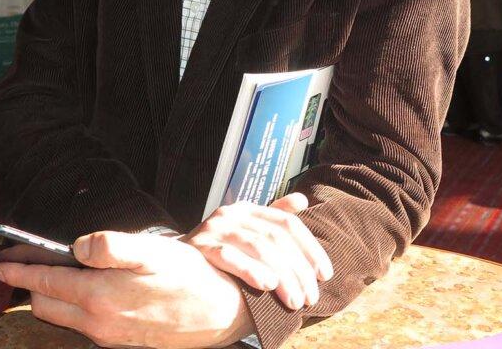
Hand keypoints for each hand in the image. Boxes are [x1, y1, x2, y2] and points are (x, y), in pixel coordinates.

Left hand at [0, 231, 253, 348]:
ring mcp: (108, 335)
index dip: (20, 270)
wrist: (222, 313)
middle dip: (30, 282)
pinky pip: (83, 323)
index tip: (1, 264)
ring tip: (52, 270)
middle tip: (22, 260)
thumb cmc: (190, 277)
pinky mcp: (120, 340)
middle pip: (46, 304)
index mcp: (100, 297)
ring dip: (51, 293)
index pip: (45, 283)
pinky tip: (85, 287)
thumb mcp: (152, 251)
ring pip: (63, 315)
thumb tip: (77, 247)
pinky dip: (72, 304)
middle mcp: (98, 322)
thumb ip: (110, 247)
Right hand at [182, 192, 332, 309]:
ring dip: (282, 276)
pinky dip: (250, 270)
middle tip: (310, 297)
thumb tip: (302, 200)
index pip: (288, 224)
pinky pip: (229, 256)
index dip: (310, 249)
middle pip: (277, 238)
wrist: (176, 262)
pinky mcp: (200, 246)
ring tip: (294, 300)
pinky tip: (266, 285)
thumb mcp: (248, 232)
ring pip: (258, 247)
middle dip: (299, 270)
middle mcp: (233, 213)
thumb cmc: (221, 250)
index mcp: (249, 209)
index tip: (325, 274)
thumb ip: (274, 219)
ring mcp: (215, 228)